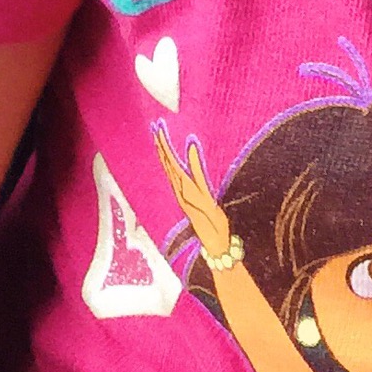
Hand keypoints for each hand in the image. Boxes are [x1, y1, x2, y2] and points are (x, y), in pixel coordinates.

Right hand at [155, 127, 234, 264]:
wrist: (216, 245)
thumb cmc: (211, 224)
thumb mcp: (202, 202)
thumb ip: (196, 188)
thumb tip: (193, 173)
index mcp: (182, 191)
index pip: (169, 166)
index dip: (162, 148)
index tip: (157, 130)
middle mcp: (183, 192)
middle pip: (169, 165)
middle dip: (162, 145)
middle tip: (156, 126)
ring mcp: (190, 195)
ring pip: (176, 169)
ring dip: (169, 151)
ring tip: (162, 133)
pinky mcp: (202, 197)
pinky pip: (197, 176)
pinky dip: (193, 161)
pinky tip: (191, 145)